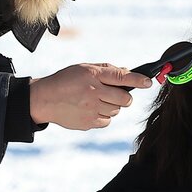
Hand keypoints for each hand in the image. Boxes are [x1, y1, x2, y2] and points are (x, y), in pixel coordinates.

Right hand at [29, 63, 150, 129]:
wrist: (44, 99)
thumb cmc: (66, 81)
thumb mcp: (83, 68)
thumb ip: (106, 70)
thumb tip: (128, 72)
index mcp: (92, 75)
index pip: (121, 77)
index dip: (138, 80)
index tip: (148, 82)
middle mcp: (93, 92)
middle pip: (124, 99)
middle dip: (124, 97)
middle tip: (114, 94)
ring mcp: (91, 109)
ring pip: (116, 111)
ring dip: (112, 106)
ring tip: (96, 101)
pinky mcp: (88, 123)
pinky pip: (107, 121)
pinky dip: (103, 116)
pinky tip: (91, 109)